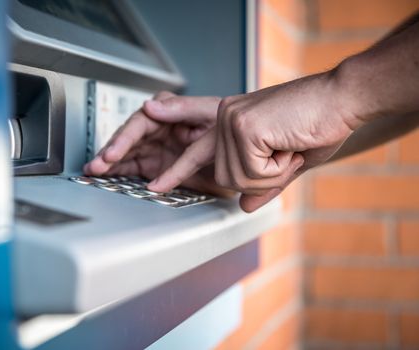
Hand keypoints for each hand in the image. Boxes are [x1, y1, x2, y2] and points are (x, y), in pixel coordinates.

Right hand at [84, 91, 233, 195]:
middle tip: (98, 165)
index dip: (125, 137)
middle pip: (128, 139)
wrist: (246, 156)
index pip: (140, 123)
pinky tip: (105, 178)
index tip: (115, 151)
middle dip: (111, 152)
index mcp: (169, 111)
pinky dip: (119, 174)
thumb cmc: (231, 126)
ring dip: (109, 163)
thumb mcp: (211, 113)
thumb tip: (150, 105)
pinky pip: (133, 169)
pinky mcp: (155, 165)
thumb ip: (181, 109)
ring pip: (126, 154)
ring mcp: (155, 147)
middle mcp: (158, 128)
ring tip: (93, 172)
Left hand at [148, 72, 359, 211]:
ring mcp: (230, 120)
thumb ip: (262, 183)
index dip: (176, 171)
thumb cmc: (318, 125)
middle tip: (286, 155)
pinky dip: (278, 169)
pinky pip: (252, 172)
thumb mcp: (286, 161)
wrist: (343, 98)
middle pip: (223, 177)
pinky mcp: (243, 126)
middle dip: (260, 178)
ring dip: (272, 173)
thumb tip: (244, 206)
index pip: (196, 150)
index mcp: (229, 122)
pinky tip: (289, 146)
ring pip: (236, 178)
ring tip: (289, 148)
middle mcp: (223, 117)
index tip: (155, 186)